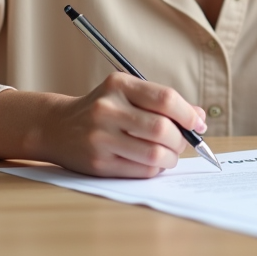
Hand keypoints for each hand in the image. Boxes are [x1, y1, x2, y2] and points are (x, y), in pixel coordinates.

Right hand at [0, 74, 206, 177]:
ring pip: (154, 154)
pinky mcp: (98, 163)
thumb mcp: (127, 93)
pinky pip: (141, 170)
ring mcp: (101, 137)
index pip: (165, 99)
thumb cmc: (103, 108)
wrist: (56, 127)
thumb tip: (200, 118)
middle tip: (183, 143)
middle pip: (162, 129)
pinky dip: (155, 169)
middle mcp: (108, 109)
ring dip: (171, 158)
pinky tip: (152, 162)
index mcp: (119, 84)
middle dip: (181, 140)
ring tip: (169, 155)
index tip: (198, 124)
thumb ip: (163, 102)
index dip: (188, 114)